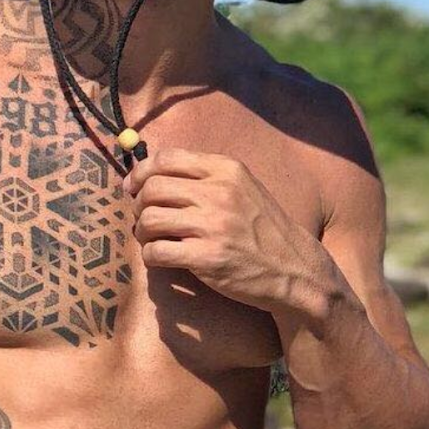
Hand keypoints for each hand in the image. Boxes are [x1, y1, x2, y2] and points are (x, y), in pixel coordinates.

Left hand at [122, 146, 326, 317]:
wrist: (295, 270)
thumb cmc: (264, 230)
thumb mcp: (244, 189)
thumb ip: (206, 177)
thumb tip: (152, 174)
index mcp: (226, 170)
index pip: (165, 159)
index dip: (140, 173)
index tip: (132, 187)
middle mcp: (219, 193)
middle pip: (151, 188)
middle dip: (138, 204)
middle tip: (144, 218)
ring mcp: (213, 226)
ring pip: (149, 219)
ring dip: (141, 232)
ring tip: (151, 240)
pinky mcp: (207, 258)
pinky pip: (157, 252)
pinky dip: (151, 256)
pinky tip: (161, 258)